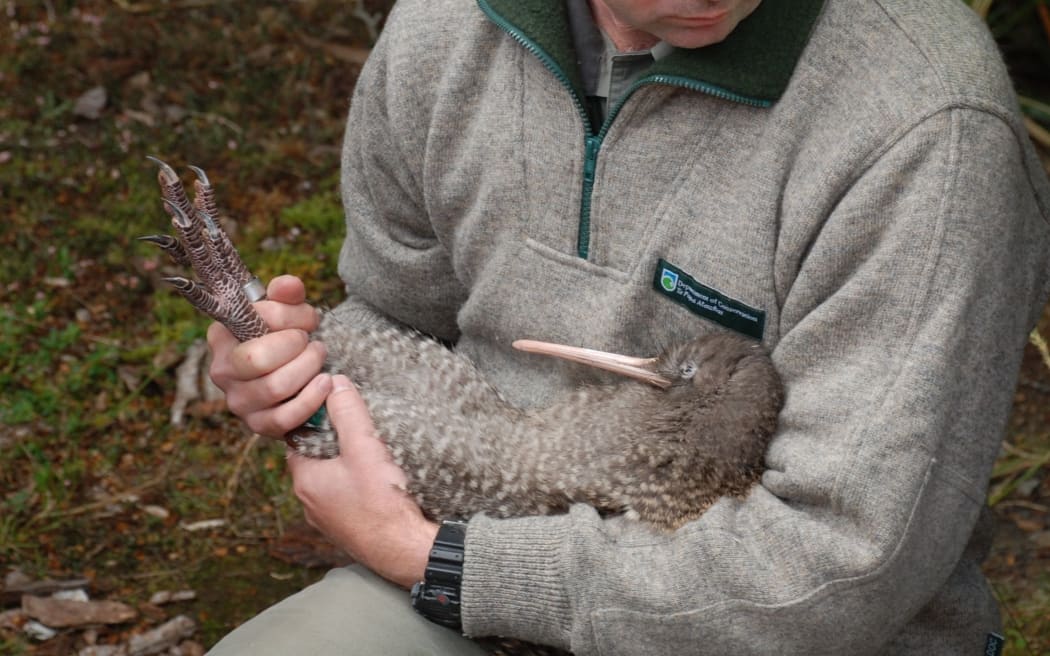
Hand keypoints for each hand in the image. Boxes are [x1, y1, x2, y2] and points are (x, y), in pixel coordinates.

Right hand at [208, 275, 329, 437]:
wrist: (299, 368)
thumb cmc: (288, 336)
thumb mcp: (288, 310)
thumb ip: (287, 293)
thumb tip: (289, 285)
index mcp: (222, 337)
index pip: (251, 323)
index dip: (287, 318)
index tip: (305, 319)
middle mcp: (222, 371)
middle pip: (259, 359)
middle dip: (297, 347)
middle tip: (313, 343)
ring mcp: (238, 402)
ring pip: (275, 387)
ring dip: (308, 369)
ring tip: (319, 358)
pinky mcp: (258, 425)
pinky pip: (285, 418)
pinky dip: (312, 399)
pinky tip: (325, 383)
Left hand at [288, 375, 439, 588]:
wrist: (405, 551)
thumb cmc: (382, 502)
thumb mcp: (364, 447)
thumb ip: (348, 412)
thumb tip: (336, 383)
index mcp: (305, 480)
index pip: (298, 437)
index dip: (317, 418)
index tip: (338, 406)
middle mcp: (309, 502)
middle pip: (316, 457)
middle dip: (335, 440)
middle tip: (360, 426)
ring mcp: (328, 518)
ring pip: (332, 478)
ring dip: (348, 464)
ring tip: (373, 451)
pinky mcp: (348, 528)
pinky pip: (346, 497)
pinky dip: (358, 485)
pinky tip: (379, 480)